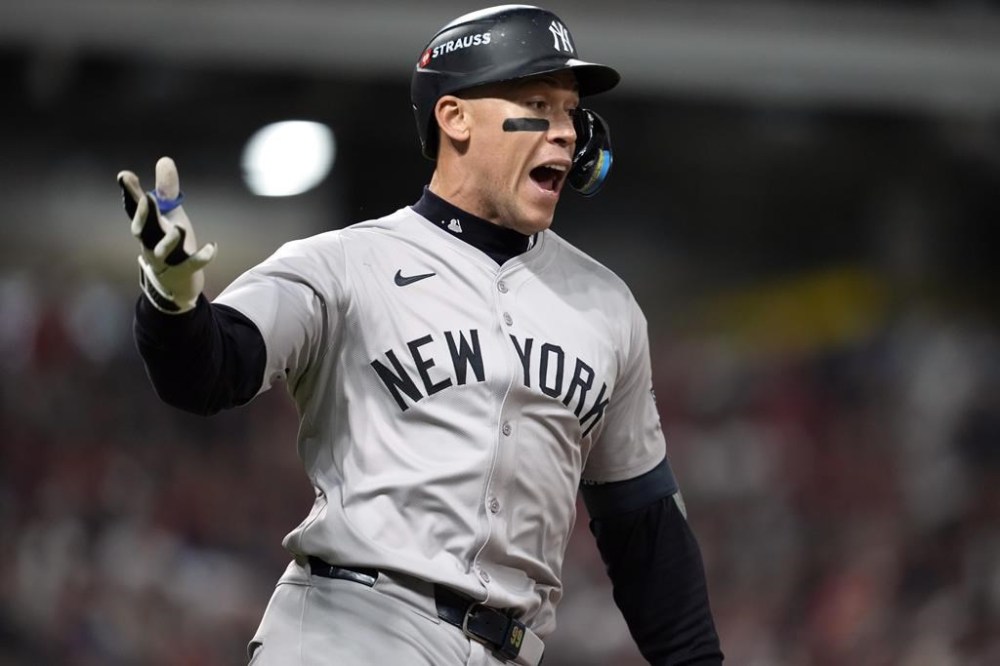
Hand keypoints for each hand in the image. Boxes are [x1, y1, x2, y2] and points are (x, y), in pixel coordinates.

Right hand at [118, 157, 216, 312]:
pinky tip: (213, 246)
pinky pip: (191, 265)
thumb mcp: (170, 215)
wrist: (175, 283)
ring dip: (170, 239)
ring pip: (163, 249)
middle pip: (144, 228)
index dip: (131, 193)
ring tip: (179, 227)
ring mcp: (165, 259)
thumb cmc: (169, 244)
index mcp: (147, 226)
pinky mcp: (183, 272)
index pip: (136, 208)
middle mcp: (151, 242)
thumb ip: (167, 189)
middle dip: (144, 214)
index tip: (125, 176)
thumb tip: (164, 159)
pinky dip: (202, 257)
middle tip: (147, 198)